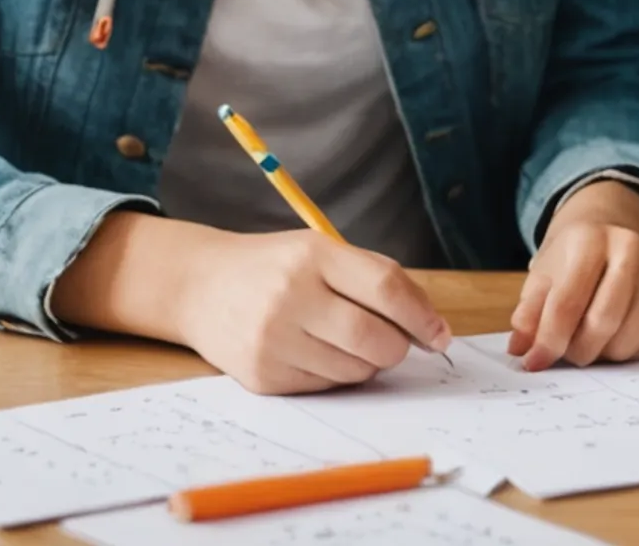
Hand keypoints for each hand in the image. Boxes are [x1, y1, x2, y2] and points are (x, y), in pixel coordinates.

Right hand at [55, 214, 452, 395]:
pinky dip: (335, 375)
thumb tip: (432, 327)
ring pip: (354, 370)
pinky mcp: (262, 375)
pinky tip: (317, 352)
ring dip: (367, 363)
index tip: (439, 334)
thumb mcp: (321, 251)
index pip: (386, 288)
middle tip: (394, 342)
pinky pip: (324, 387)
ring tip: (347, 342)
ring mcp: (273, 339)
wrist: (199, 287)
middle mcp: (291, 296)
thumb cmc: (274, 267)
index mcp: (314, 255)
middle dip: (397, 347)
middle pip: (374, 338)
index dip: (422, 316)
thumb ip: (377, 279)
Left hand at [508, 179, 638, 369]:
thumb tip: (522, 348)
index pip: (566, 303)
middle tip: (569, 353)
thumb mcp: (543, 280)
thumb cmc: (574, 266)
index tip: (534, 363)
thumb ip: (529, 314)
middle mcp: (634, 248)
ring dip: (604, 354)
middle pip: (602, 324)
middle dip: (578, 351)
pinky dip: (635, 355)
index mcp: (592, 238)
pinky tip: (624, 336)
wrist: (615, 242)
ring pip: (628, 343)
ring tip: (596, 339)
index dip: (547, 341)